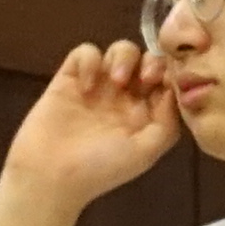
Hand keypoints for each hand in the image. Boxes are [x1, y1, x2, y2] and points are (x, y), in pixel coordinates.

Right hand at [1, 40, 181, 208]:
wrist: (51, 175)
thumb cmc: (101, 168)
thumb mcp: (145, 152)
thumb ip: (167, 123)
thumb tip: (173, 91)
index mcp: (145, 114)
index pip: (167, 81)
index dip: (171, 73)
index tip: (168, 80)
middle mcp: (124, 97)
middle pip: (147, 60)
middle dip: (151, 62)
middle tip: (145, 78)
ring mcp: (98, 85)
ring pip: (120, 50)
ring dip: (123, 58)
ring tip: (116, 81)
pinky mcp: (70, 78)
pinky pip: (85, 52)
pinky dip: (89, 61)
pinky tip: (86, 85)